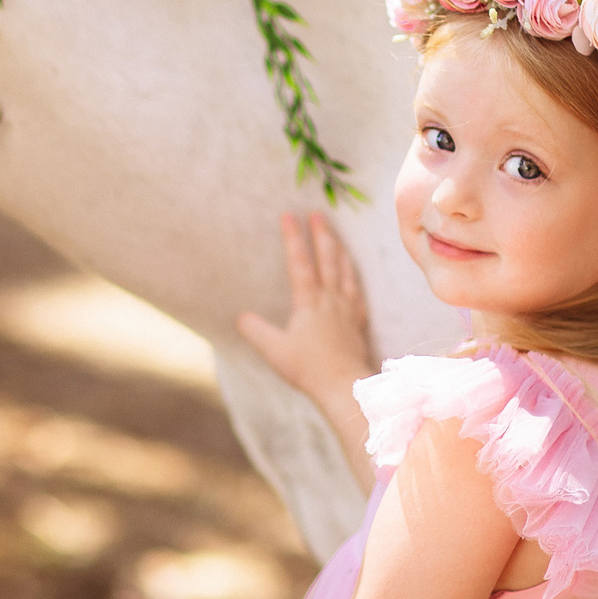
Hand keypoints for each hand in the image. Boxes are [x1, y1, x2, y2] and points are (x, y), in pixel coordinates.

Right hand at [235, 212, 375, 407]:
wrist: (344, 384)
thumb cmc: (308, 368)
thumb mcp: (273, 350)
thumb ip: (255, 331)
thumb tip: (240, 317)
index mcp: (309, 302)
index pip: (300, 262)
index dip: (293, 237)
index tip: (288, 214)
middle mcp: (330, 299)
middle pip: (327, 259)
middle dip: (322, 234)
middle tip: (318, 214)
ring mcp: (346, 309)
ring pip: (344, 271)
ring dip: (339, 249)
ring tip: (336, 235)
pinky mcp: (357, 321)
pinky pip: (356, 291)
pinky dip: (353, 277)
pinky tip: (352, 274)